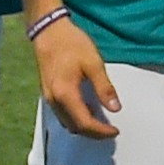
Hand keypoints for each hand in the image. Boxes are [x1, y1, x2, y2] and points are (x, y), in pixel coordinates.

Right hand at [34, 16, 120, 139]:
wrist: (48, 31)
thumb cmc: (71, 44)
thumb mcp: (94, 63)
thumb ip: (104, 88)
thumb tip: (115, 108)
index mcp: (65, 94)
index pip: (84, 123)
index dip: (101, 131)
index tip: (116, 131)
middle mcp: (54, 100)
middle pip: (74, 127)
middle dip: (93, 133)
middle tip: (110, 131)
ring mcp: (48, 97)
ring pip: (66, 123)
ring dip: (84, 128)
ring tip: (101, 124)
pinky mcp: (48, 93)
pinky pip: (62, 114)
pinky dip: (76, 119)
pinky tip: (88, 111)